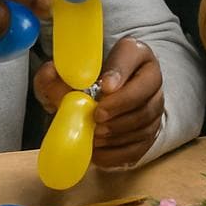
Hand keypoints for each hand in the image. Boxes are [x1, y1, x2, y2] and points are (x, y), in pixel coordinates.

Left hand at [34, 37, 163, 168]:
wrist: (97, 103)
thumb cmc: (84, 83)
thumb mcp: (67, 74)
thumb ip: (56, 73)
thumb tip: (50, 73)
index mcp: (135, 53)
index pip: (133, 55)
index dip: (120, 72)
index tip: (102, 86)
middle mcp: (151, 78)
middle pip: (145, 93)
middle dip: (120, 107)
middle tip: (97, 116)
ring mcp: (154, 107)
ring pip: (145, 121)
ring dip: (118, 132)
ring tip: (96, 134)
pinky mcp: (150, 133)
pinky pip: (141, 146)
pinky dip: (118, 152)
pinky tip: (99, 150)